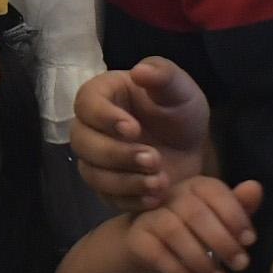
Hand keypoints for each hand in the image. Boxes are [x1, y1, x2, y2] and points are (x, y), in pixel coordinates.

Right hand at [71, 60, 211, 212]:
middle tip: (154, 158)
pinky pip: (108, 198)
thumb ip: (163, 75)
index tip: (134, 128)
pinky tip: (156, 197)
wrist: (190, 148)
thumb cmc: (179, 111)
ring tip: (160, 181)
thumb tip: (139, 72)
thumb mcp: (179, 89)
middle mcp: (90, 128)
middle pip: (82, 143)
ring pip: (92, 174)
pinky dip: (132, 200)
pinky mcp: (107, 189)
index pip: (85, 104)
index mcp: (101, 96)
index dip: (104, 117)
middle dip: (116, 154)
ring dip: (125, 181)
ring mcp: (95, 161)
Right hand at [123, 178, 265, 272]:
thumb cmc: (194, 231)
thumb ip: (239, 207)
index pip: (214, 191)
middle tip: (241, 265)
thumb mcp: (220, 220)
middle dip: (222, 241)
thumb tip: (255, 187)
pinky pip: (157, 254)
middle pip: (195, 212)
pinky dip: (181, 272)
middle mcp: (169, 194)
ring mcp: (149, 215)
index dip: (235, 215)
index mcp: (195, 185)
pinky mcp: (136, 238)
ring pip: (174, 232)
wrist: (150, 247)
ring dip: (201, 259)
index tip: (250, 241)